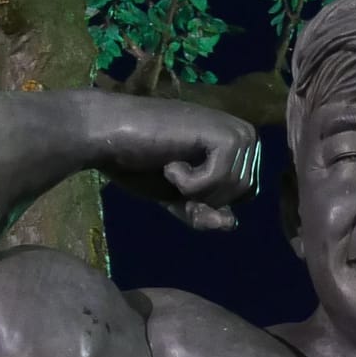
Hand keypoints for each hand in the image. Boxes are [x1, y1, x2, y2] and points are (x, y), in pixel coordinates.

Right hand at [103, 99, 259, 231]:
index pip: (245, 194)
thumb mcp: (179, 199)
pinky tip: (170, 161)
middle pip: (243, 194)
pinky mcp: (225, 136)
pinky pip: (220, 181)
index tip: (182, 182)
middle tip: (174, 172)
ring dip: (195, 188)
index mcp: (238, 146)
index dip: (211, 200)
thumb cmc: (141, 164)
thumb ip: (206, 214)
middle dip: (204, 196)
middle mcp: (244, 135)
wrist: (109, 137)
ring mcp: (236, 132)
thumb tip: (231, 224)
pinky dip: (190, 183)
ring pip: (233, 189)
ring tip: (171, 164)